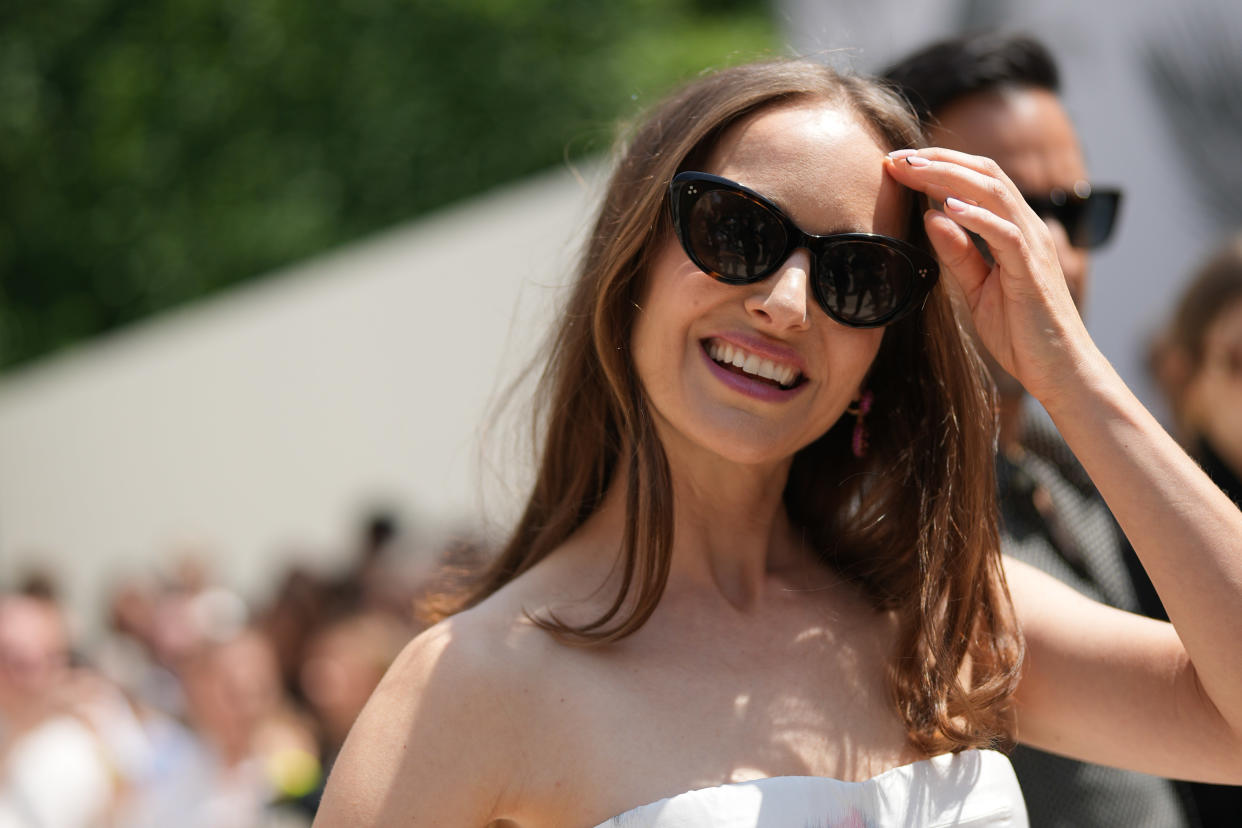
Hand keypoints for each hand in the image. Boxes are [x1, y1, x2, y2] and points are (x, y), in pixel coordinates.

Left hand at [884, 148, 1099, 405]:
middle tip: (896, 157)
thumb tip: (929, 217)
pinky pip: (1005, 234)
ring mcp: (1032, 246)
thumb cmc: (1020, 331)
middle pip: (983, 174)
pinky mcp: (1031, 271)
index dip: (938, 165)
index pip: (976, 180)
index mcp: (1013, 228)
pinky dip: (977, 217)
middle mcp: (1027, 227)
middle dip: (937, 160)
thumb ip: (957, 254)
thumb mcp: (977, 289)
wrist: (1059, 368)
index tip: (897, 163)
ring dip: (949, 177)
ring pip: (994, 193)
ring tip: (914, 170)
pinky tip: (947, 208)